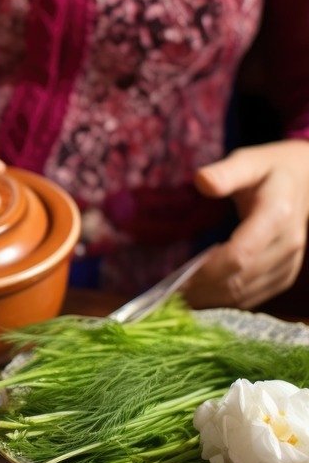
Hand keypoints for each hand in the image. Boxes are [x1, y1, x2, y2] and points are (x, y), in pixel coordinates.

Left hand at [184, 140, 308, 308]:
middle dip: (203, 289)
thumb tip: (201, 180)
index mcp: (277, 214)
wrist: (304, 182)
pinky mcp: (284, 274)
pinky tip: (201, 297)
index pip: (241, 254)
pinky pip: (254, 296)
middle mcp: (289, 243)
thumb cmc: (268, 170)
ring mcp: (289, 262)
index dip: (209, 271)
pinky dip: (226, 300)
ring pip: (246, 292)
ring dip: (211, 299)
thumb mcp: (247, 162)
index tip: (179, 279)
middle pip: (241, 278)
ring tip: (178, 299)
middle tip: (168, 294)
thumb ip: (225, 173)